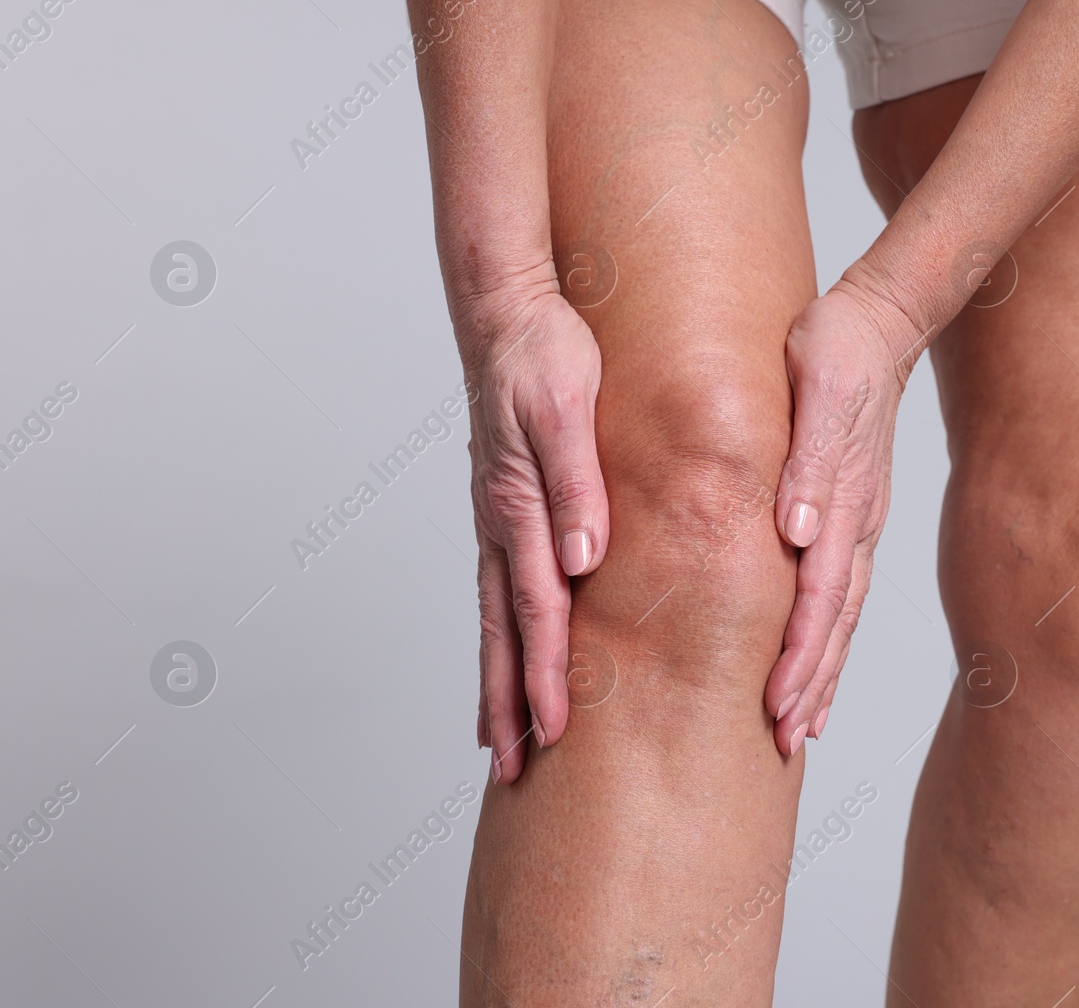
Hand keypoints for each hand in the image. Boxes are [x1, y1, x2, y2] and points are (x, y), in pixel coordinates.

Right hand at [459, 276, 609, 783]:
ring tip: (499, 736)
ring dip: (498, 679)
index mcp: (519, 506)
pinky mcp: (505, 507)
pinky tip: (510, 654)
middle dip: (510, 702)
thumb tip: (583, 560)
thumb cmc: (543, 354)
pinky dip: (501, 634)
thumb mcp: (566, 411)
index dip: (546, 673)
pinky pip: (500, 586)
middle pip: (503, 631)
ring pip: (495, 617)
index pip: (536, 608)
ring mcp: (498, 518)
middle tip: (512, 767)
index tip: (555, 731)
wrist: (509, 311)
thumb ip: (575, 485)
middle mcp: (502, 522)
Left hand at [766, 272, 925, 754]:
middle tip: (785, 739)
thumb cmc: (837, 349)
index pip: (819, 595)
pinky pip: (843, 591)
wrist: (877, 319)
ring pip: (842, 615)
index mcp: (844, 500)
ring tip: (804, 725)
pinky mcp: (853, 515)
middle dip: (811, 684)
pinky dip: (831, 637)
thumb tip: (795, 532)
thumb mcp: (818, 390)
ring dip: (823, 672)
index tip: (778, 705)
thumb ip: (807, 463)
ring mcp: (861, 522)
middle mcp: (858, 523)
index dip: (799, 656)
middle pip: (835, 622)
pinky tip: (818, 663)